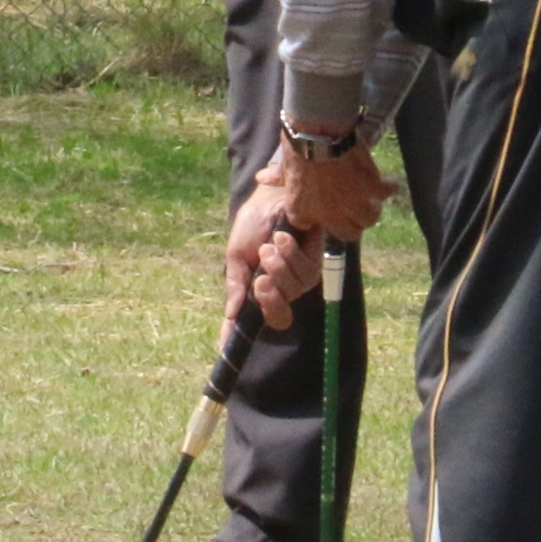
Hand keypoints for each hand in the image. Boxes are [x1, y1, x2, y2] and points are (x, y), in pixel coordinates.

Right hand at [225, 181, 318, 330]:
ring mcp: (300, 275)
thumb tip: (231, 314)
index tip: (224, 347)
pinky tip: (283, 238)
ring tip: (270, 245)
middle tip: (259, 279)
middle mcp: (282, 287)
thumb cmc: (254, 222)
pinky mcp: (316, 259)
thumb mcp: (237, 253)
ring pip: (295, 290)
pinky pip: (307, 271)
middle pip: (279, 313)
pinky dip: (292, 255)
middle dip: (269, 297)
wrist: (271, 194)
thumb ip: (236, 284)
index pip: (249, 318)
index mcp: (260, 288)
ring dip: (280, 269)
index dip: (238, 336)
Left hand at [272, 133, 391, 240]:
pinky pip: (384, 195)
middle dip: (352, 226)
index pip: (313, 227)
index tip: (327, 213)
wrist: (318, 134)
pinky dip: (389, 189)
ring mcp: (351, 203)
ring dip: (371, 212)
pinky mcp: (369, 188)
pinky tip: (391, 185)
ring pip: (368, 220)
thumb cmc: (296, 149)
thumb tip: (261, 178)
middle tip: (356, 215)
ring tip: (373, 203)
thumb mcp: (284, 166)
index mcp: (303, 211)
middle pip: (348, 233)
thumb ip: (276, 177)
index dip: (322, 220)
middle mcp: (329, 214)